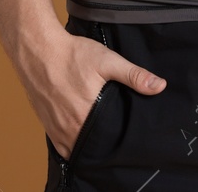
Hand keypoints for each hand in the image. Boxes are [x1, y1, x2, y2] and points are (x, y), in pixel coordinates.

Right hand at [20, 27, 166, 157]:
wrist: (38, 49)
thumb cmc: (72, 54)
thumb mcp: (108, 61)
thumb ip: (134, 76)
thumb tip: (160, 86)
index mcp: (86, 116)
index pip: (109, 141)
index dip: (119, 140)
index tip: (127, 134)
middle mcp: (69, 128)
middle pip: (93, 145)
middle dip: (105, 143)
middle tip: (116, 133)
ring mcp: (55, 128)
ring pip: (76, 147)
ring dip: (88, 144)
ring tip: (101, 134)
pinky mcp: (46, 124)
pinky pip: (62, 145)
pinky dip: (72, 142)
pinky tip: (82, 132)